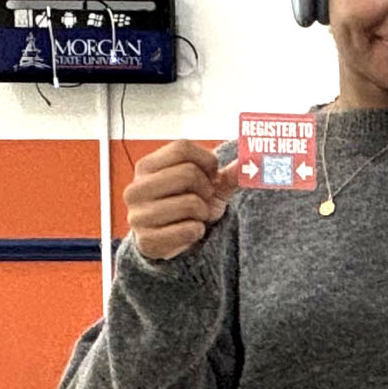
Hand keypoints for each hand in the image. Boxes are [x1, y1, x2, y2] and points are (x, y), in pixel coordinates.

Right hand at [125, 140, 238, 260]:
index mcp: (146, 167)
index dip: (206, 161)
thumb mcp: (208, 185)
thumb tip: (251, 160)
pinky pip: (190, 229)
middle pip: (188, 173)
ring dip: (203, 212)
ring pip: (192, 203)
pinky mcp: (147, 241)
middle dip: (206, 189)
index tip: (210, 175)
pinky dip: (198, 231)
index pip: (182, 147)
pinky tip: (189, 231)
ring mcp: (138, 215)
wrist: (169, 241)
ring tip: (194, 216)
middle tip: (202, 199)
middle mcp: (136, 188)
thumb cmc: (187, 206)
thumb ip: (229, 173)